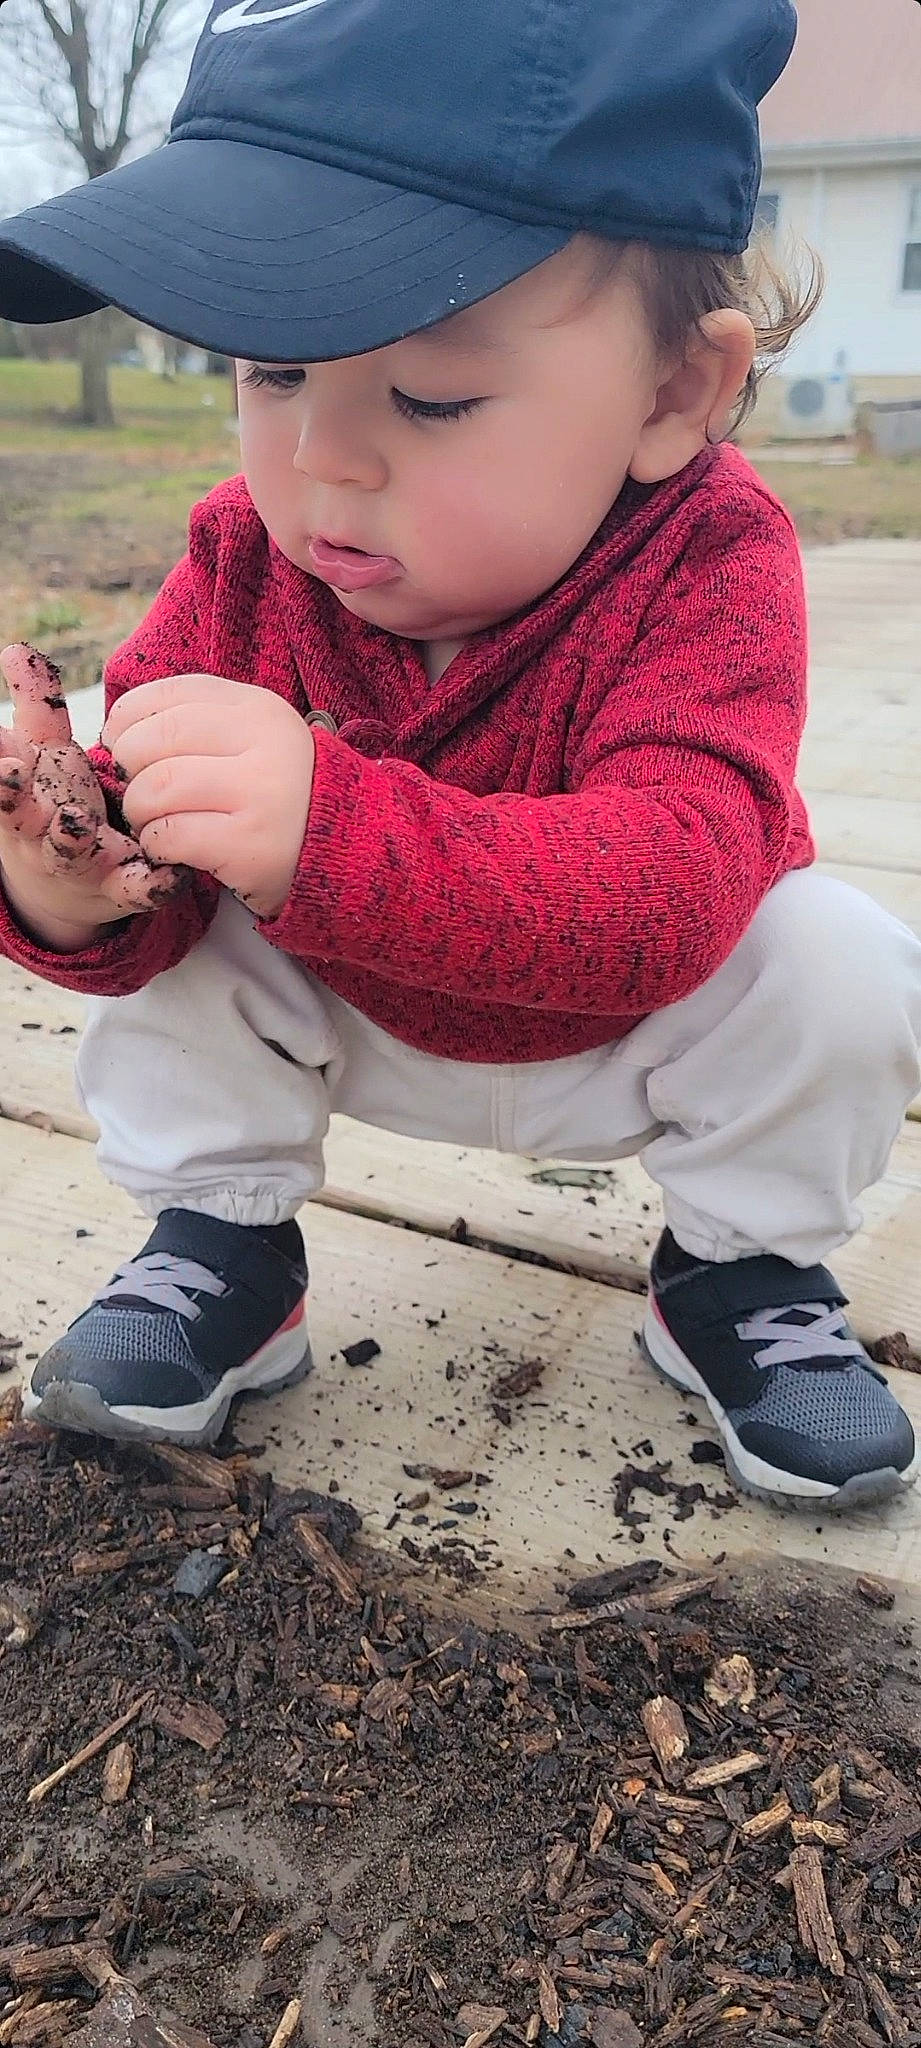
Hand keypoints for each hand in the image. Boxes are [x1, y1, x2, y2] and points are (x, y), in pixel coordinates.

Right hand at [0, 643, 187, 950]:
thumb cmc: (56, 800)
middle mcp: (42, 832)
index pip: (2, 781)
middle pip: (23, 817)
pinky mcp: (122, 887)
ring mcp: (80, 862)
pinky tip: (169, 873)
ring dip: (69, 837)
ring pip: (69, 852)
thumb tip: (16, 649)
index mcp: (23, 799)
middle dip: (15, 798)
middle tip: (14, 772)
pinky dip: (152, 882)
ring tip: (72, 819)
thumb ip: (36, 707)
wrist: (70, 882)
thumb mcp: (44, 755)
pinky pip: (136, 888)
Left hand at [103, 673, 316, 917]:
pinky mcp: (250, 844)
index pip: (169, 695)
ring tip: (152, 823)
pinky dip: (156, 844)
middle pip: (154, 740)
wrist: (348, 854)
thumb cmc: (284, 798)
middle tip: (138, 793)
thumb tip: (120, 730)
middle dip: (128, 769)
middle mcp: (263, 742)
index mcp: (259, 708)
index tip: (120, 743)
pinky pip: (171, 835)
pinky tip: (171, 849)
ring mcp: (260, 793)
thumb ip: (203, 725)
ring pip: (156, 788)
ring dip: (139, 811)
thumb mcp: (257, 742)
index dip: (128, 719)